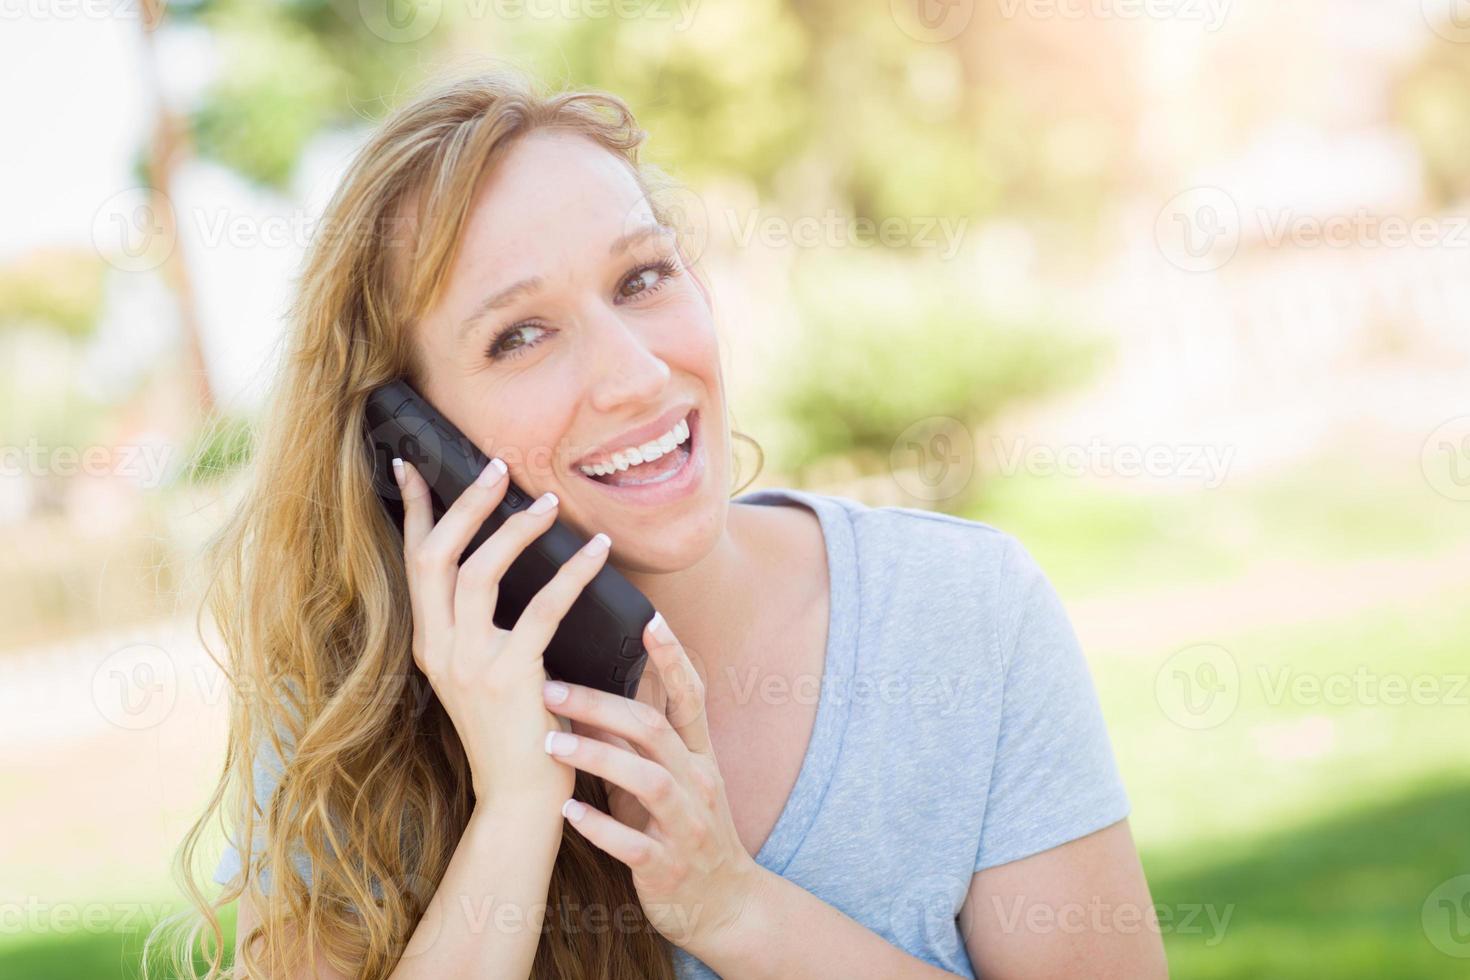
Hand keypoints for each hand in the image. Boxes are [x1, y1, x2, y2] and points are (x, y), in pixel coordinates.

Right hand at [395, 456, 611, 812]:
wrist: (521, 798)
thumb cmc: (515, 729)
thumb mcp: (483, 672)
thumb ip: (481, 626)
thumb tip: (500, 563)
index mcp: (431, 643)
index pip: (414, 562)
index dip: (417, 511)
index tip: (413, 465)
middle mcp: (440, 648)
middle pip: (435, 557)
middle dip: (463, 505)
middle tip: (496, 467)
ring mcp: (470, 664)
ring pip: (478, 574)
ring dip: (514, 530)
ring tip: (548, 501)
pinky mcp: (511, 678)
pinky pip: (542, 609)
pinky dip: (571, 573)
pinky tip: (597, 551)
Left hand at [539, 614, 763, 955]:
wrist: (725, 907)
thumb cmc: (686, 833)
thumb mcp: (672, 781)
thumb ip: (640, 743)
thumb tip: (591, 695)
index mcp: (699, 757)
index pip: (691, 697)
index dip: (672, 658)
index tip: (649, 619)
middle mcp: (698, 784)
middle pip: (654, 730)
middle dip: (601, 704)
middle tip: (549, 687)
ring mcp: (687, 826)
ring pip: (647, 780)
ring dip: (597, 757)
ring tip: (551, 744)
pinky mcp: (668, 868)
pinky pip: (634, 844)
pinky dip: (600, 827)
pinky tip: (567, 811)